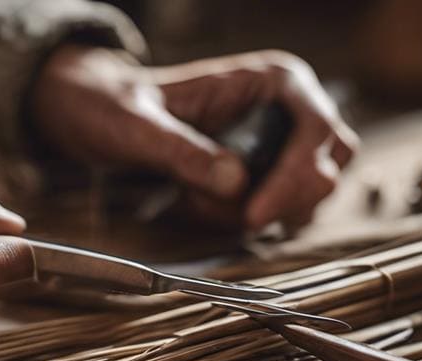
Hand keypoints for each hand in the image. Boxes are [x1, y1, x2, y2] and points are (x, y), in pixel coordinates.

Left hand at [32, 47, 357, 229]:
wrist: (94, 115)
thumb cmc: (112, 106)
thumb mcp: (136, 126)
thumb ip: (182, 150)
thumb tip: (236, 182)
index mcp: (271, 80)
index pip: (316, 129)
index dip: (296, 176)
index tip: (253, 213)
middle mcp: (286, 110)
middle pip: (328, 166)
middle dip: (284, 200)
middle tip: (236, 217)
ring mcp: (278, 144)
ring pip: (306, 197)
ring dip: (255, 213)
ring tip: (194, 200)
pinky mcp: (261, 175)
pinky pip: (275, 212)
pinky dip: (239, 220)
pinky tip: (196, 205)